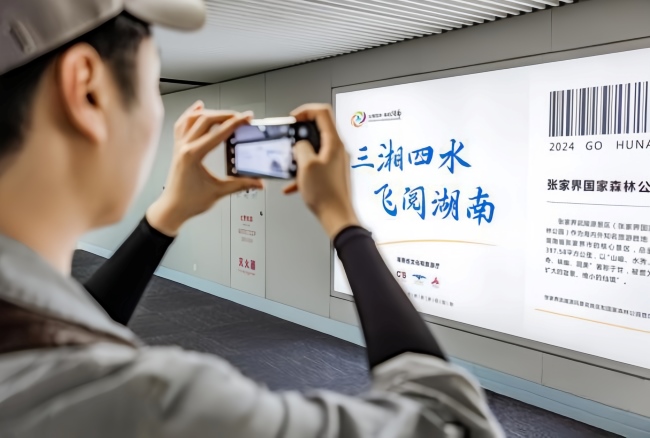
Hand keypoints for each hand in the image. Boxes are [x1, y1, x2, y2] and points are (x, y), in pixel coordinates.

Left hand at [147, 101, 262, 235]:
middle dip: (226, 115)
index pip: (218, 133)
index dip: (235, 123)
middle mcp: (184, 147)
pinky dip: (190, 114)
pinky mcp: (177, 148)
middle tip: (241, 116)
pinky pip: (182, 124)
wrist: (172, 209)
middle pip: (206, 120)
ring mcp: (179, 146)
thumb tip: (257, 182)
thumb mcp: (219, 192)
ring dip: (210, 112)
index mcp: (193, 155)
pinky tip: (198, 108)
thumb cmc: (188, 202)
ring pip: (193, 118)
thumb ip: (240, 184)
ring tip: (225, 113)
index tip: (246, 118)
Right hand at [284, 104, 359, 238]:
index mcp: (334, 143)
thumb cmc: (326, 194)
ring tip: (290, 163)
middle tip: (289, 139)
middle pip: (318, 129)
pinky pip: (314, 165)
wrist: (337, 217)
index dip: (305, 110)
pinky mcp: (332, 173)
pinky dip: (302, 171)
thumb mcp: (306, 165)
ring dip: (300, 153)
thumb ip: (300, 148)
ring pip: (314, 148)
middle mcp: (337, 150)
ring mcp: (335, 161)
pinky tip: (293, 184)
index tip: (293, 118)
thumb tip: (299, 144)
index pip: (322, 112)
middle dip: (300, 133)